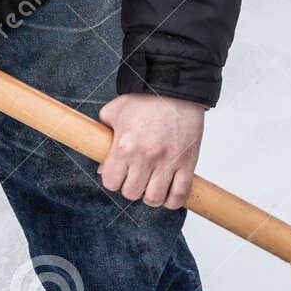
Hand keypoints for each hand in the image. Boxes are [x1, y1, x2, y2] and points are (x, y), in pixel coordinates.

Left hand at [97, 93, 205, 208]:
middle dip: (132, 188)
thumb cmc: (146, 99)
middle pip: (132, 193)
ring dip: (151, 196)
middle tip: (137, 179)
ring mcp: (168, 162)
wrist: (176, 90)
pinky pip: (180, 194)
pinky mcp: (187, 163)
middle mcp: (145, 157)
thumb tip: (102, 166)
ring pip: (155, 199)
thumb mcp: (115, 112)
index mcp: (124, 146)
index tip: (119, 175)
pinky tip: (169, 194)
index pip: (111, 182)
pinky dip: (174, 200)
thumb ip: (104, 137)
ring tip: (153, 187)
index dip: (113, 180)